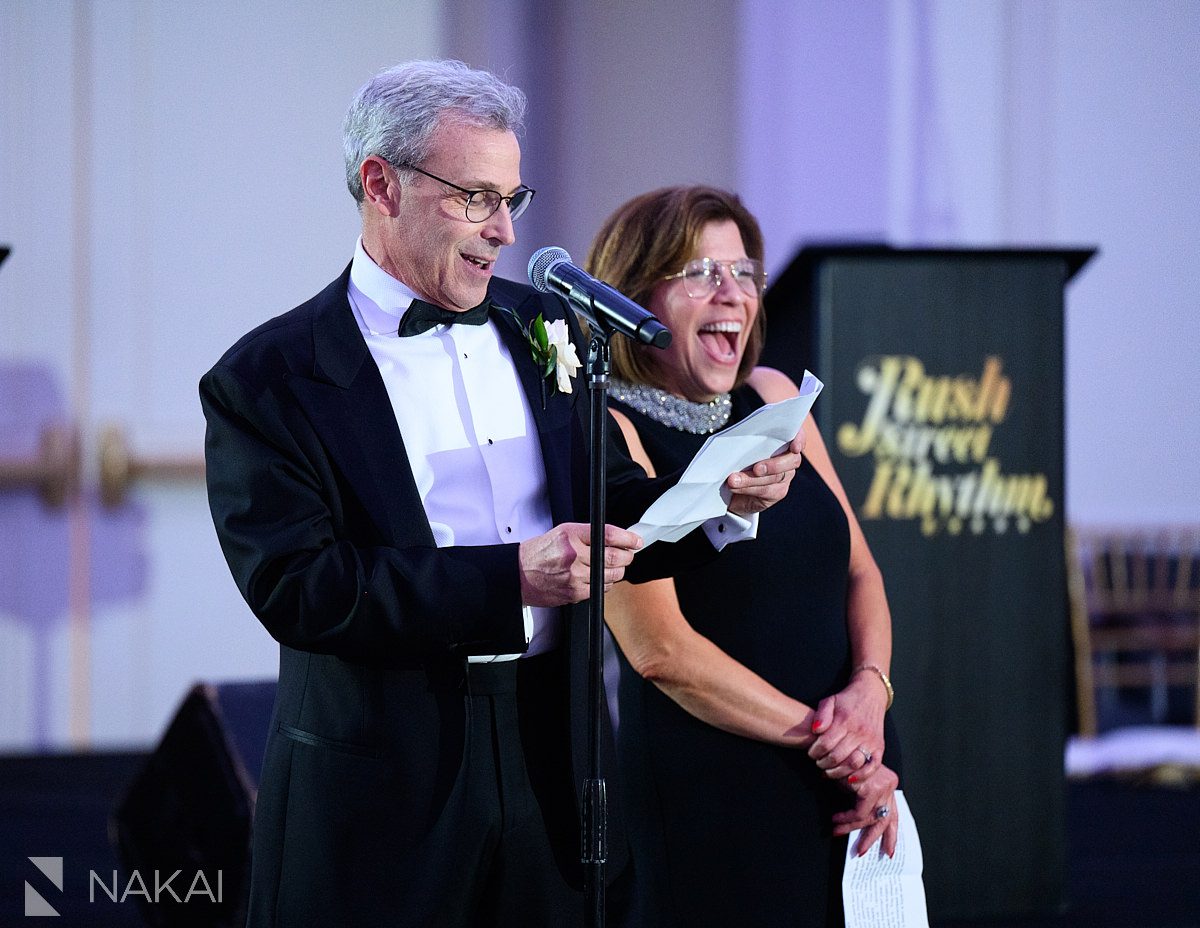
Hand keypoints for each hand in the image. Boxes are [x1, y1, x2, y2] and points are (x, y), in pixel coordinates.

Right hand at [518, 523, 641, 606]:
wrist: (519, 574)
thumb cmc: (541, 552)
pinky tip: (598, 578)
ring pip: (611, 575)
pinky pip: (601, 589)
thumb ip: (588, 535)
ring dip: (617, 571)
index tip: (635, 540)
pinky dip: (605, 583)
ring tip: (611, 566)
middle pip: (615, 557)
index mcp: (570, 535)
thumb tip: (617, 539)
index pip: (608, 534)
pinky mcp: (574, 592)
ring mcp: (574, 575)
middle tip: (628, 554)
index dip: (628, 538)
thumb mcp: (562, 533)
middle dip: (627, 556)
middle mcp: (573, 554)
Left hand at [724, 429, 805, 515]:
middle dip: (773, 465)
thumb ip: (747, 440)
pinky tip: (735, 487)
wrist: (730, 486)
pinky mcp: (778, 491)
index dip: (799, 439)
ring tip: (733, 480)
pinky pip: (766, 490)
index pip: (797, 435)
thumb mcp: (741, 446)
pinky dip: (748, 488)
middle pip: (792, 460)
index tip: (794, 447)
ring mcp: (785, 475)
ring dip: (751, 479)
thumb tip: (738, 438)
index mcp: (782, 440)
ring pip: (776, 477)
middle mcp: (788, 457)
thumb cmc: (737, 458)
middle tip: (756, 469)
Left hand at [807, 673, 887, 781]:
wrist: (870, 695)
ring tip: (829, 770)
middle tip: (818, 762)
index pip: (825, 744)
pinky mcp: (879, 748)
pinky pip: (872, 767)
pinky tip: (850, 779)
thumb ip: (821, 715)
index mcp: (845, 721)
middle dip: (823, 763)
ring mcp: (871, 741)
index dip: (815, 752)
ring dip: (838, 772)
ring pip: (853, 764)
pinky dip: (861, 776)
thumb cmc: (847, 700)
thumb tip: (815, 730)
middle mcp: (859, 732)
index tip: (812, 753)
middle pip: (837, 757)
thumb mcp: (830, 701)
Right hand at [832, 763, 898, 856]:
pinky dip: (847, 819)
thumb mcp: (853, 784)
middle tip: (863, 851)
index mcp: (887, 785)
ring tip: (837, 831)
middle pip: (886, 820)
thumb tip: (859, 825)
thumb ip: (860, 800)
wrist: (833, 745)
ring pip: (870, 818)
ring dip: (851, 828)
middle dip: (873, 838)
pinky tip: (836, 820)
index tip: (888, 850)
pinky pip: (859, 813)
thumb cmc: (841, 762)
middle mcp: (889, 786)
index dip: (891, 835)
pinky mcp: (870, 788)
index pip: (893, 815)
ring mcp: (882, 787)